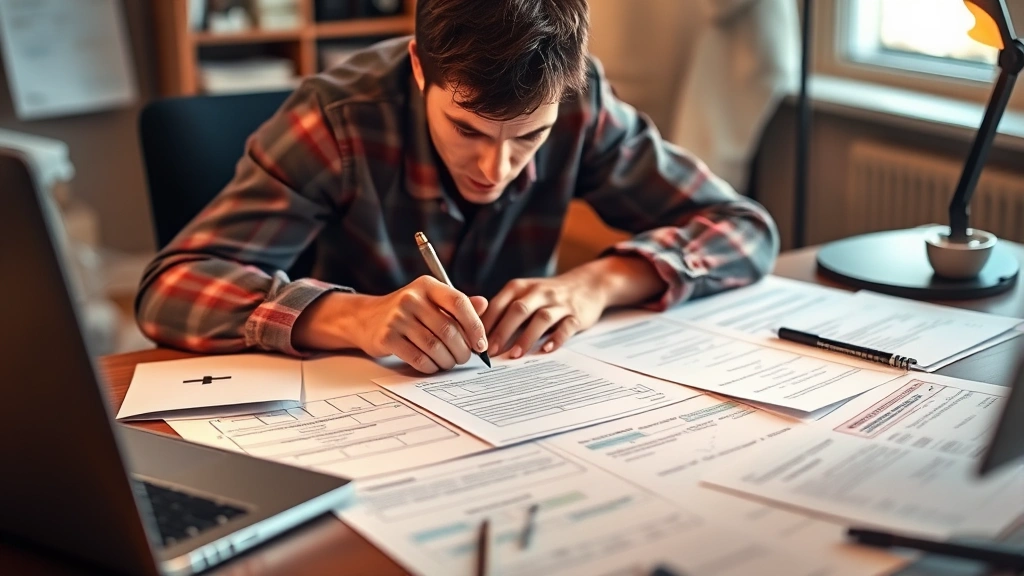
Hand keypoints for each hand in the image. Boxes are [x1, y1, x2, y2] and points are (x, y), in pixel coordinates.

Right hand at [293, 276, 487, 373]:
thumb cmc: (408, 311)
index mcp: (427, 285)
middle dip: (462, 350)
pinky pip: (418, 358)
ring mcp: (397, 318)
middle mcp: (411, 298)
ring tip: (450, 362)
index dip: (475, 326)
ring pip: (434, 347)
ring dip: (447, 360)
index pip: (459, 303)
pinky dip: (431, 366)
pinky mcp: (387, 337)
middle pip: (448, 330)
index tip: (481, 344)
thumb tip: (485, 305)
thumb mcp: (432, 300)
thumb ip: (458, 303)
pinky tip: (433, 365)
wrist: (366, 318)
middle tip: (465, 357)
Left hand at [481, 256, 667, 357]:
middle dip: (503, 331)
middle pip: (518, 310)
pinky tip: (545, 350)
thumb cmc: (547, 295)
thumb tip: (478, 334)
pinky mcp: (576, 315)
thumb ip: (505, 309)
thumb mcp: (525, 294)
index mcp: (521, 287)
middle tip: (491, 351)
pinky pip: (566, 327)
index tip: (476, 340)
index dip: (487, 322)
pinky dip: (555, 339)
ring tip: (514, 355)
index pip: (499, 303)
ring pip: (541, 318)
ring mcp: (559, 303)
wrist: (587, 284)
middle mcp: (539, 292)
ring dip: (526, 337)